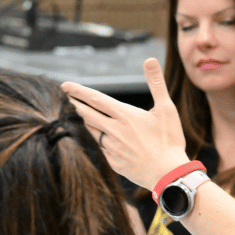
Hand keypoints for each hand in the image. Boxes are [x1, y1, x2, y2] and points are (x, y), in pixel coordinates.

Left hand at [60, 58, 189, 188]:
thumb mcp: (167, 108)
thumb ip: (156, 83)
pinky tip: (101, 139)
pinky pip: (102, 148)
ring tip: (82, 114)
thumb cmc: (170, 141)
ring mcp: (112, 148)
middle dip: (75, 104)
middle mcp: (114, 130)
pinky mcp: (114, 162)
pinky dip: (100, 140)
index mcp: (125, 115)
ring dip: (86, 121)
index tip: (65, 85)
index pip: (95, 99)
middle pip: (87, 114)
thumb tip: (149, 60)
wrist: (169, 174)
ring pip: (93, 131)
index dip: (78, 91)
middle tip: (67, 97)